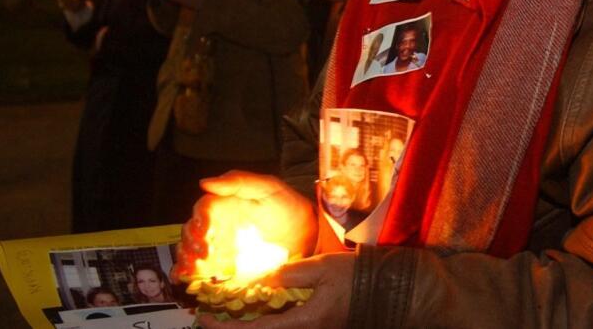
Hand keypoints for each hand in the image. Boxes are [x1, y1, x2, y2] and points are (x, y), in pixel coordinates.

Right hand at [174, 171, 317, 283]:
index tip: (205, 231)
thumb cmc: (287, 206)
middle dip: (192, 242)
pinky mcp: (223, 266)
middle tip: (205, 253)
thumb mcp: (268, 187)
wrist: (308, 235)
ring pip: (192, 250)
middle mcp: (218, 224)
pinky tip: (186, 276)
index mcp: (225, 203)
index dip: (200, 219)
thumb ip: (239, 181)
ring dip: (187, 258)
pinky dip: (189, 272)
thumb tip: (205, 183)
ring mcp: (219, 246)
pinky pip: (200, 269)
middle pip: (192, 231)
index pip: (203, 209)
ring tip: (196, 267)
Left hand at [196, 253, 354, 328]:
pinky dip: (266, 321)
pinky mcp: (314, 327)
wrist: (386, 289)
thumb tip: (260, 281)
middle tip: (214, 317)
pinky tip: (259, 308)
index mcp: (303, 323)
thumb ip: (288, 274)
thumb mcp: (321, 268)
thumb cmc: (355, 278)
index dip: (226, 328)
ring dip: (250, 325)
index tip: (205, 320)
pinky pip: (283, 327)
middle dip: (234, 328)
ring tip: (232, 312)